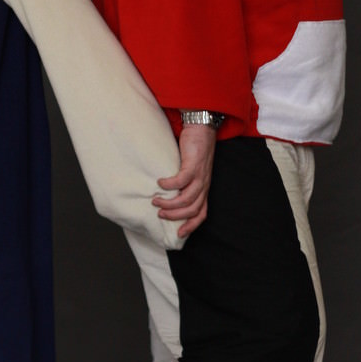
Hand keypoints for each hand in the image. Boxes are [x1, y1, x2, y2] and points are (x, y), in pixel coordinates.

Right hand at [152, 123, 215, 237]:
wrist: (201, 128)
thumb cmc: (193, 149)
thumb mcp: (189, 171)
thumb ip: (182, 183)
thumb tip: (164, 195)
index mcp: (203, 188)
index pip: (202, 213)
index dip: (192, 225)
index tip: (179, 233)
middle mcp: (203, 184)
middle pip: (193, 209)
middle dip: (176, 216)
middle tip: (160, 214)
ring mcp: (200, 175)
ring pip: (187, 198)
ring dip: (170, 203)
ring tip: (156, 200)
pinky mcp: (193, 165)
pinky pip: (182, 180)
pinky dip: (170, 184)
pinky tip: (160, 182)